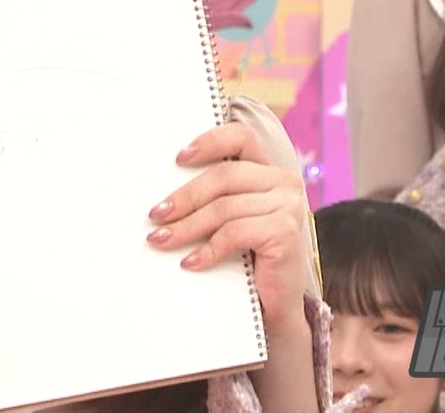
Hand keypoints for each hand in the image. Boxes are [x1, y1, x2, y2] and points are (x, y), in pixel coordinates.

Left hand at [145, 122, 308, 329]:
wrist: (275, 306)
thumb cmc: (247, 259)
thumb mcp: (231, 220)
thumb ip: (215, 198)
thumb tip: (164, 195)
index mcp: (270, 172)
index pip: (241, 138)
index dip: (210, 142)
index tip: (178, 159)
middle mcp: (284, 183)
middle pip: (224, 176)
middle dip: (184, 196)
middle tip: (155, 215)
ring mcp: (288, 206)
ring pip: (224, 208)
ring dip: (186, 226)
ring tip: (161, 240)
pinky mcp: (286, 232)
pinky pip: (235, 232)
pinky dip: (207, 249)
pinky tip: (190, 262)